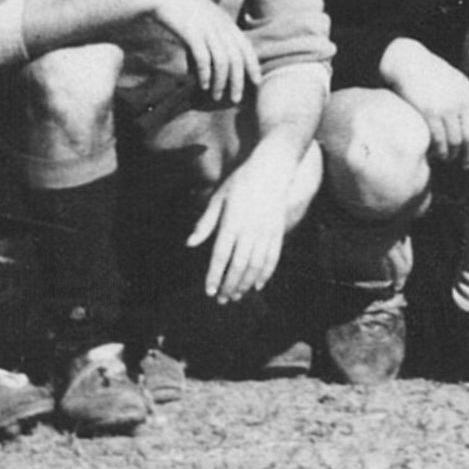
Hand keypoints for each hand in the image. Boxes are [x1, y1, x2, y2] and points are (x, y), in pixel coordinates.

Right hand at [148, 0, 261, 104]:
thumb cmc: (181, 8)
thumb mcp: (202, 19)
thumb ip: (210, 36)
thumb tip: (209, 63)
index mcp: (225, 22)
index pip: (246, 46)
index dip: (253, 65)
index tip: (256, 82)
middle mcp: (220, 26)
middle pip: (237, 58)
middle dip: (238, 81)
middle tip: (235, 99)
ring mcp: (206, 29)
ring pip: (223, 60)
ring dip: (220, 82)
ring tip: (215, 96)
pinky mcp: (191, 33)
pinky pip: (203, 57)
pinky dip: (205, 73)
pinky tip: (202, 85)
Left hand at [189, 153, 297, 302]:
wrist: (273, 168)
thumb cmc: (241, 182)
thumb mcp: (219, 197)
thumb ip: (205, 222)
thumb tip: (190, 244)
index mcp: (232, 222)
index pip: (221, 256)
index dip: (214, 275)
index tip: (209, 291)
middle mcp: (250, 230)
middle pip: (239, 265)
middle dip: (229, 285)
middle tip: (222, 300)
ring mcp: (266, 231)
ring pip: (256, 265)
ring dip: (246, 283)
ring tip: (237, 296)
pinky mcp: (278, 231)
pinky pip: (273, 257)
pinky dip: (266, 273)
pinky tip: (258, 285)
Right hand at [379, 40, 468, 167]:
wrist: (408, 62)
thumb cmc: (430, 76)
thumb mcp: (456, 84)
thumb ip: (465, 104)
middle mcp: (462, 102)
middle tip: (464, 165)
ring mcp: (446, 108)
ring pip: (455, 142)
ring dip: (452, 155)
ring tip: (447, 158)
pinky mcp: (429, 113)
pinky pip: (438, 140)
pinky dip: (438, 151)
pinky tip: (435, 153)